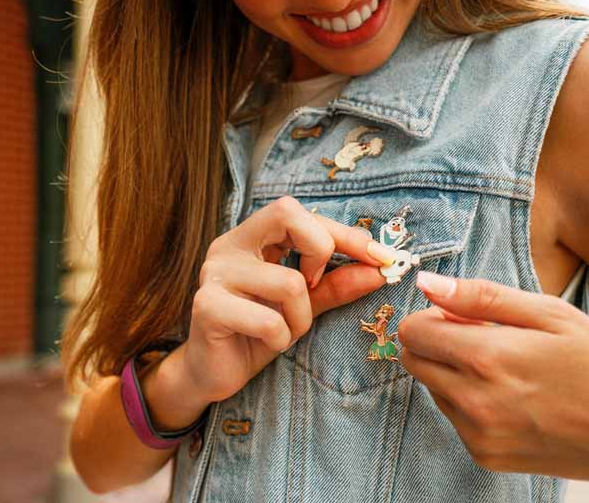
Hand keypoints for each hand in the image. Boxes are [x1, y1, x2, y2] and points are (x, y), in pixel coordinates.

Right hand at [183, 195, 395, 404]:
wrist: (211, 374)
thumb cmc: (257, 333)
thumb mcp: (302, 306)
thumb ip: (335, 285)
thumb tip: (378, 270)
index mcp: (250, 238)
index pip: (299, 214)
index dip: (344, 233)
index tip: (380, 258)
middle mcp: (228, 246)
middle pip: (286, 213)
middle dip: (322, 250)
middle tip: (316, 286)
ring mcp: (214, 275)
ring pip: (289, 282)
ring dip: (301, 317)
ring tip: (285, 330)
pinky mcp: (207, 307)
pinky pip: (269, 321)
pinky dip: (281, 338)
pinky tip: (267, 343)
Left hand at [398, 271, 588, 484]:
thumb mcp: (548, 314)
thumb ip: (479, 297)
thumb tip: (426, 284)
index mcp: (485, 358)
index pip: (412, 333)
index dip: (431, 318)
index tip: (458, 317)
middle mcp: (473, 400)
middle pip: (413, 361)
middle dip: (435, 343)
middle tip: (481, 339)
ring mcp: (477, 433)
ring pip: (431, 388)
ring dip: (451, 373)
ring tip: (503, 370)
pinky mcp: (485, 455)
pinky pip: (453, 418)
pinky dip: (467, 402)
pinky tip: (508, 396)